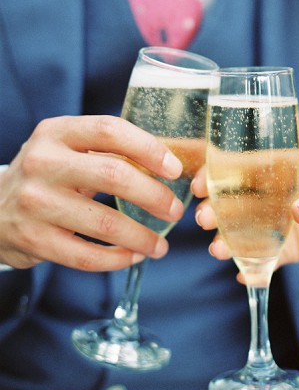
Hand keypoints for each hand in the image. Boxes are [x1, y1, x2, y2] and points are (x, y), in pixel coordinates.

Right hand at [0, 115, 184, 271]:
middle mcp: (43, 162)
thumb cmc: (48, 173)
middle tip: (175, 210)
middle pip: (113, 175)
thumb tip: (168, 163)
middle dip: (154, 195)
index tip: (174, 168)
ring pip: (104, 222)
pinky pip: (85, 255)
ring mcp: (36, 203)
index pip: (110, 130)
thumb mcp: (67, 148)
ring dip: (141, 236)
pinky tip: (133, 256)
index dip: (148, 148)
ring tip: (159, 244)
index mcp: (57, 131)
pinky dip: (116, 259)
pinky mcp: (34, 240)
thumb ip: (109, 149)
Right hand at [193, 152, 298, 265]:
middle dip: (216, 208)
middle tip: (203, 220)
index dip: (218, 171)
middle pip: (238, 199)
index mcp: (286, 167)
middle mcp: (277, 194)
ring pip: (247, 230)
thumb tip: (298, 214)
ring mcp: (283, 222)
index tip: (201, 184)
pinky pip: (268, 259)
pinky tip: (243, 276)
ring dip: (228, 239)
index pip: (245, 164)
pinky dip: (254, 268)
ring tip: (217, 250)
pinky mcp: (293, 248)